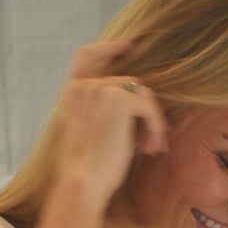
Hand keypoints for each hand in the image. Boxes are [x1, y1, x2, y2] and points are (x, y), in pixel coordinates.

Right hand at [49, 41, 168, 212]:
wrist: (82, 182)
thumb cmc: (88, 170)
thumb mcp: (94, 135)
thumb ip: (107, 113)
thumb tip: (143, 108)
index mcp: (72, 94)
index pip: (85, 56)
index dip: (107, 48)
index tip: (128, 45)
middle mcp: (83, 87)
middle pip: (127, 83)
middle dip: (143, 112)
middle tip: (150, 144)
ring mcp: (99, 89)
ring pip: (141, 94)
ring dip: (152, 121)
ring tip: (151, 148)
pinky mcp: (118, 99)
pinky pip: (149, 106)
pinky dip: (155, 126)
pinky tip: (151, 147)